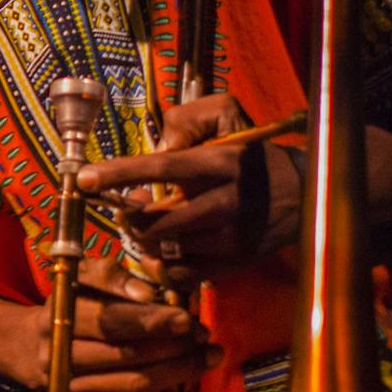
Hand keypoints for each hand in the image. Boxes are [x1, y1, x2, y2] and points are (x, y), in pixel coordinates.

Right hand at [9, 257, 218, 391]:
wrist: (29, 347)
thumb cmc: (71, 302)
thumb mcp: (83, 277)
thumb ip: (114, 275)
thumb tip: (150, 288)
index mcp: (60, 315)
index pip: (107, 321)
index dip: (147, 320)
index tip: (183, 317)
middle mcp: (60, 354)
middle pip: (123, 355)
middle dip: (170, 346)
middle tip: (202, 335)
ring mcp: (72, 385)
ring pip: (132, 382)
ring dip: (176, 370)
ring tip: (206, 355)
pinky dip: (164, 386)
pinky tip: (186, 371)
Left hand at [76, 92, 302, 284]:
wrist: (307, 192)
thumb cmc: (254, 151)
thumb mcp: (227, 115)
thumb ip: (187, 121)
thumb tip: (158, 147)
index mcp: (220, 162)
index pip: (160, 166)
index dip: (118, 173)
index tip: (84, 178)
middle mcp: (226, 201)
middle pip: (158, 220)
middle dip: (131, 217)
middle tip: (125, 208)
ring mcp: (232, 237)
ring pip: (168, 249)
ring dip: (145, 240)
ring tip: (146, 225)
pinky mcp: (235, 262)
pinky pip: (184, 276)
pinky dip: (163, 267)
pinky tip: (162, 251)